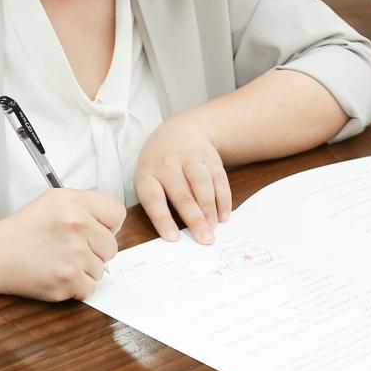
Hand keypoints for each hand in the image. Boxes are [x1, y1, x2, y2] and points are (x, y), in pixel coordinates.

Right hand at [0, 187, 124, 301]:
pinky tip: (58, 274)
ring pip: (101, 269)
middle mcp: (76, 227)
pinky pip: (90, 287)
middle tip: (68, 247)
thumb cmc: (25, 229)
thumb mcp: (54, 200)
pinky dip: (76, 286)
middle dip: (94, 250)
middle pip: (112, 246)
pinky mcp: (67, 281)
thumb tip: (112, 226)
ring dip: (84, 269)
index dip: (106, 224)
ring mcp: (73, 256)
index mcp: (74, 204)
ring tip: (58, 260)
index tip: (92, 230)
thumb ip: (87, 205)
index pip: (117, 214)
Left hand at [135, 112, 231, 242]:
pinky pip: (219, 179)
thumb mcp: (147, 176)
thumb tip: (173, 236)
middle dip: (195, 219)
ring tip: (214, 228)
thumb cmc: (159, 165)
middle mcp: (167, 164)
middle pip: (182, 195)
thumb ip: (156, 201)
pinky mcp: (210, 157)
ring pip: (202, 185)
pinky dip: (223, 199)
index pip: (153, 199)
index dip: (163, 219)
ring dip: (210, 209)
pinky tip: (223, 215)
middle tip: (204, 239)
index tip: (173, 238)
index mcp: (147, 173)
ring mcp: (190, 158)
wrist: (180, 131)